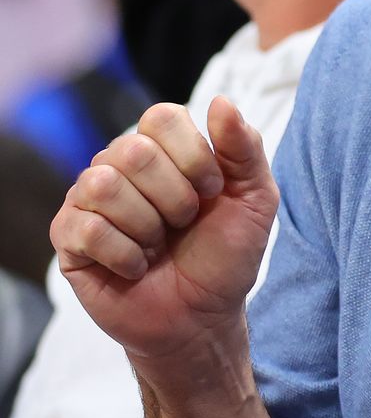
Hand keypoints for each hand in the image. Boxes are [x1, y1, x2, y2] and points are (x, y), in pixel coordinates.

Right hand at [50, 97, 275, 360]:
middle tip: (184, 224)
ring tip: (158, 245)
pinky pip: (87, 227)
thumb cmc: (226, 254)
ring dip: (148, 226)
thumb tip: (221, 101)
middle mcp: (120, 165)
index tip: (213, 191)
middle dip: (175, 197)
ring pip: (103, 185)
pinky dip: (125, 254)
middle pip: (132, 150)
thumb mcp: (255, 198)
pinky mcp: (68, 238)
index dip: (194, 157)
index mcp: (164, 148)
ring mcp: (88, 200)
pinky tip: (137, 266)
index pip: (162, 116)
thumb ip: (244, 147)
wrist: (203, 316)